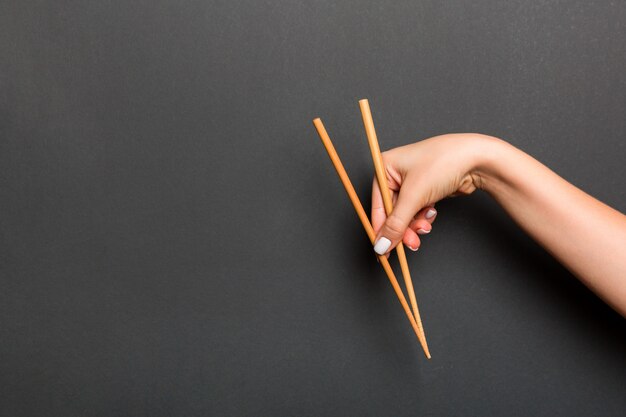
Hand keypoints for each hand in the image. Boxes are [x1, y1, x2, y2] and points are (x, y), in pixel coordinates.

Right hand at [371, 133, 500, 253]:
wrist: (477, 158)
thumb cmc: (443, 163)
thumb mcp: (414, 196)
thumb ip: (396, 223)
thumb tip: (381, 244)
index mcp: (385, 167)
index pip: (377, 206)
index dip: (381, 230)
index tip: (384, 251)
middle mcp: (395, 173)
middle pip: (392, 212)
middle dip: (403, 229)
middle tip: (411, 243)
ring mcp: (411, 181)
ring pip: (406, 214)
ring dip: (415, 224)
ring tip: (425, 226)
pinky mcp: (425, 189)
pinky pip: (418, 210)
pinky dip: (424, 216)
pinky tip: (433, 213)